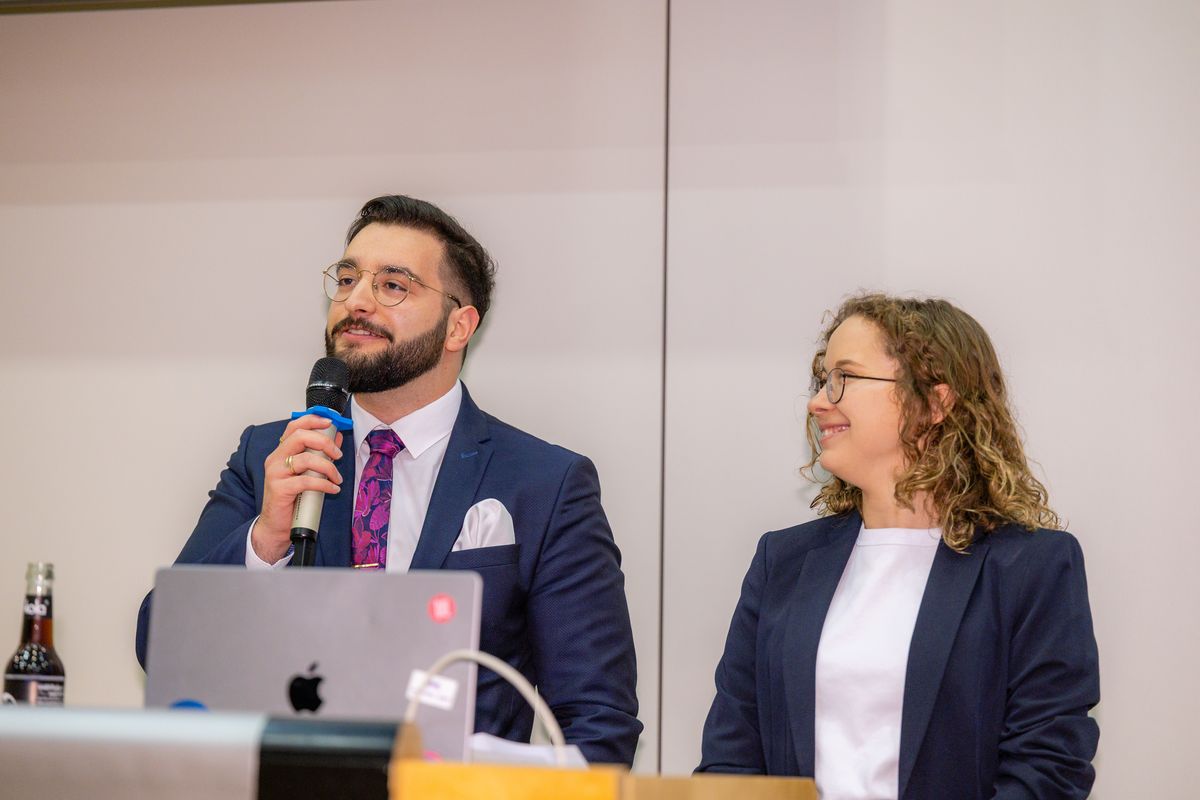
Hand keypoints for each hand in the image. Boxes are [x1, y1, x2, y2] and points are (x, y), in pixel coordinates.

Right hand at [253, 415, 344, 562]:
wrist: (276, 525)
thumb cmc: (292, 498)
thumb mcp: (308, 472)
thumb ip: (320, 454)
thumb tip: (336, 437)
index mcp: (281, 452)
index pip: (294, 426)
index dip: (313, 420)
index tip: (331, 423)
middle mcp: (275, 459)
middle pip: (300, 436)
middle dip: (325, 442)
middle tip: (338, 454)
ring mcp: (275, 473)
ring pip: (306, 459)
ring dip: (328, 467)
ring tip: (337, 478)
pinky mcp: (279, 489)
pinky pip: (307, 481)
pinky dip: (324, 484)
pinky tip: (333, 489)